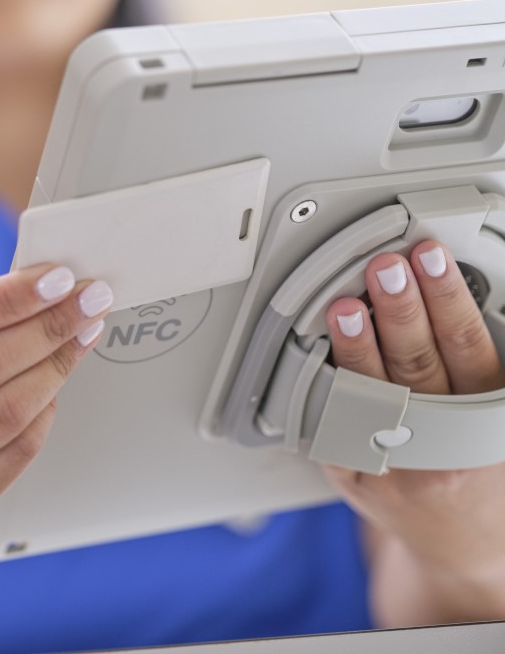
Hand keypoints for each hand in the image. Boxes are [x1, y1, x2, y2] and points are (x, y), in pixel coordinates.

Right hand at [0, 264, 111, 529]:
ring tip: (80, 338)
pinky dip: (42, 416)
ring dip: (53, 370)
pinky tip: (53, 385)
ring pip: (1, 416)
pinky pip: (11, 457)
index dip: (4, 300)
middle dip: (44, 330)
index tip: (58, 279)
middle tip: (89, 302)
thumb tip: (31, 292)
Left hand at [323, 241, 504, 618]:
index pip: (469, 347)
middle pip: (418, 365)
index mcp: (487, 423)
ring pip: (372, 393)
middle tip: (384, 268)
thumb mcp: (497, 421)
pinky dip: (326, 387)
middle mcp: (442, 445)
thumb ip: (479, 366)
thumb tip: (452, 293)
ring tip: (343, 308)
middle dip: (399, 310)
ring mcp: (395, 463)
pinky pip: (335, 425)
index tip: (431, 258)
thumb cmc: (482, 470)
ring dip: (355, 347)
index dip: (448, 298)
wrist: (462, 544)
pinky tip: (315, 358)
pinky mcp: (354, 474)